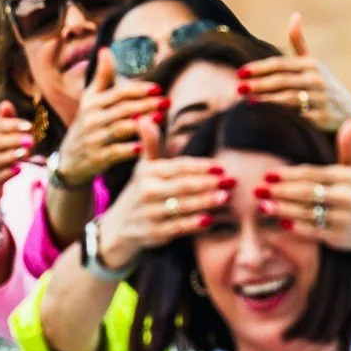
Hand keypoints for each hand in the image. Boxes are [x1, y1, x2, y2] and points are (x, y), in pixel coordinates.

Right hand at [54, 49, 164, 186]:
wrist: (70, 161)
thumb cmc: (88, 124)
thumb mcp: (91, 100)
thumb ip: (103, 77)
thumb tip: (106, 49)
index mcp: (92, 102)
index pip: (118, 93)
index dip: (138, 89)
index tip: (158, 87)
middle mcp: (91, 118)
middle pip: (122, 109)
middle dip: (145, 104)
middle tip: (166, 101)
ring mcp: (94, 139)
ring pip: (119, 128)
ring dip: (140, 123)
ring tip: (160, 118)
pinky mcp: (97, 158)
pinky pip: (115, 152)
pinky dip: (128, 149)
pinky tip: (142, 146)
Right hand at [97, 117, 231, 267]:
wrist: (118, 227)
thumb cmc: (139, 192)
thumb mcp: (143, 168)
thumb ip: (150, 144)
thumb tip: (145, 117)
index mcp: (147, 172)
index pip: (178, 167)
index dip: (200, 167)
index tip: (220, 167)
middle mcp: (147, 191)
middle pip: (182, 185)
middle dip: (208, 183)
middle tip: (231, 181)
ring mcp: (150, 213)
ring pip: (182, 206)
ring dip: (205, 201)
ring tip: (226, 197)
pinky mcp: (154, 233)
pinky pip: (178, 227)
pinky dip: (194, 223)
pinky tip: (210, 219)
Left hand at [237, 14, 350, 144]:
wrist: (349, 112)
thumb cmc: (322, 84)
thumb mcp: (313, 63)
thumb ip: (299, 42)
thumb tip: (295, 15)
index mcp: (311, 64)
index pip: (280, 64)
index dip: (259, 68)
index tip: (239, 72)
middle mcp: (317, 79)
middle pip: (282, 81)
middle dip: (258, 85)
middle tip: (238, 88)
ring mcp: (322, 98)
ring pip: (289, 99)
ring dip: (267, 101)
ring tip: (247, 103)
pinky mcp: (325, 117)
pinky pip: (300, 117)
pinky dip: (282, 118)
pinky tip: (267, 119)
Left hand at [256, 117, 350, 265]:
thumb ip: (348, 146)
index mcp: (348, 176)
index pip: (312, 173)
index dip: (287, 174)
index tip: (267, 175)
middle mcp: (347, 196)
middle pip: (306, 192)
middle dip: (280, 191)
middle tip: (257, 190)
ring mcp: (344, 217)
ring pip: (307, 212)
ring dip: (283, 209)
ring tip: (262, 206)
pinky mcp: (341, 236)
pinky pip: (314, 231)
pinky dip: (297, 228)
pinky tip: (280, 224)